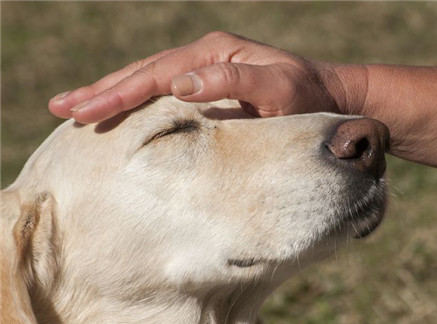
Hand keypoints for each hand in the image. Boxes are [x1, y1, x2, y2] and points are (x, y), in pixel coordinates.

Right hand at [48, 31, 362, 123]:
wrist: (330, 97)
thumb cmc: (308, 98)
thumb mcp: (279, 88)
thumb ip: (235, 81)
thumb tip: (179, 84)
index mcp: (215, 54)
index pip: (156, 74)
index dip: (118, 93)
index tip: (84, 110)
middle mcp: (205, 56)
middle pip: (143, 72)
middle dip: (101, 90)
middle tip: (61, 107)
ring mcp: (206, 69)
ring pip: (149, 80)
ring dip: (112, 93)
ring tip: (75, 107)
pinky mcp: (211, 84)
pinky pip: (164, 92)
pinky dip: (136, 101)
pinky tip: (119, 111)